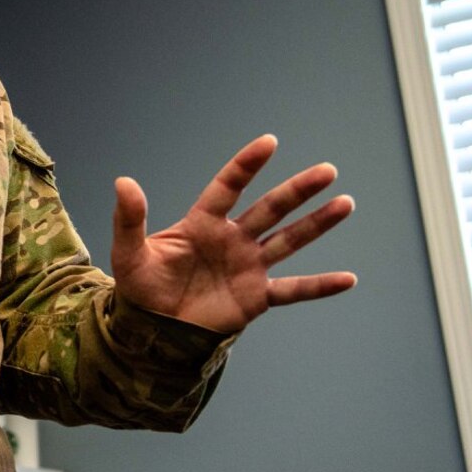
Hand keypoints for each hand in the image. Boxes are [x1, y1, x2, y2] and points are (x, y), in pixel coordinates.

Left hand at [111, 134, 356, 334]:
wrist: (152, 330)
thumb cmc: (140, 287)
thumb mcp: (129, 253)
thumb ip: (129, 219)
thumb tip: (123, 181)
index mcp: (203, 223)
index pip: (229, 186)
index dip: (247, 165)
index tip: (269, 142)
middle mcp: (232, 240)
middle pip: (270, 209)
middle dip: (298, 190)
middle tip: (327, 170)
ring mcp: (248, 267)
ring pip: (288, 240)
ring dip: (317, 224)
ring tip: (345, 203)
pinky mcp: (255, 297)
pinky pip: (293, 290)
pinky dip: (319, 286)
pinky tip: (349, 279)